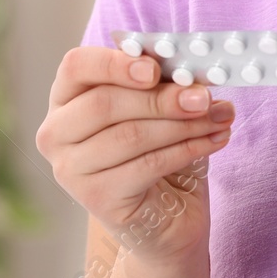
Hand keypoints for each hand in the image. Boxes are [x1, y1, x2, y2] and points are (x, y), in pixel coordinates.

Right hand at [36, 46, 234, 263]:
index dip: (115, 63)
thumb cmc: (157, 149)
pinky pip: (147, 165)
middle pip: (105, 103)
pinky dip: (188, 149)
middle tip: (203, 97)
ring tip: (220, 118)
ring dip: (184, 124)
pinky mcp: (95, 198)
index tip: (154, 68)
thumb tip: (195, 77)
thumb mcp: (159, 107)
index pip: (77, 67)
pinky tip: (215, 140)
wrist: (164, 214)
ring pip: (130, 135)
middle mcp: (57, 132)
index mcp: (66, 97)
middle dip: (162, 98)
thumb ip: (165, 86)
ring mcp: (70, 169)